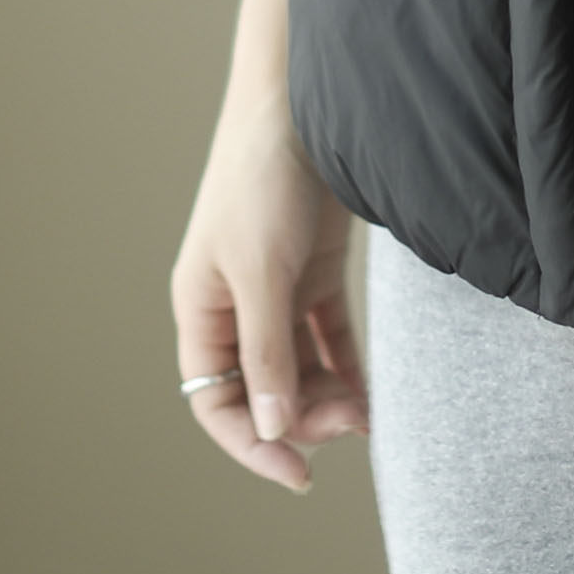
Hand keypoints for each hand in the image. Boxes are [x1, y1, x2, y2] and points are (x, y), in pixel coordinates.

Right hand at [170, 89, 368, 491]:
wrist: (306, 101)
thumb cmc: (264, 178)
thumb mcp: (263, 269)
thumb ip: (267, 349)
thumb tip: (270, 427)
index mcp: (201, 307)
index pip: (214, 399)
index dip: (250, 441)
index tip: (296, 472)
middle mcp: (236, 304)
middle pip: (262, 388)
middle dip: (300, 416)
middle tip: (349, 426)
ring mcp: (278, 286)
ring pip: (298, 366)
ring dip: (327, 395)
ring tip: (365, 413)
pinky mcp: (317, 268)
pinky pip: (328, 335)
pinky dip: (347, 365)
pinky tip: (372, 395)